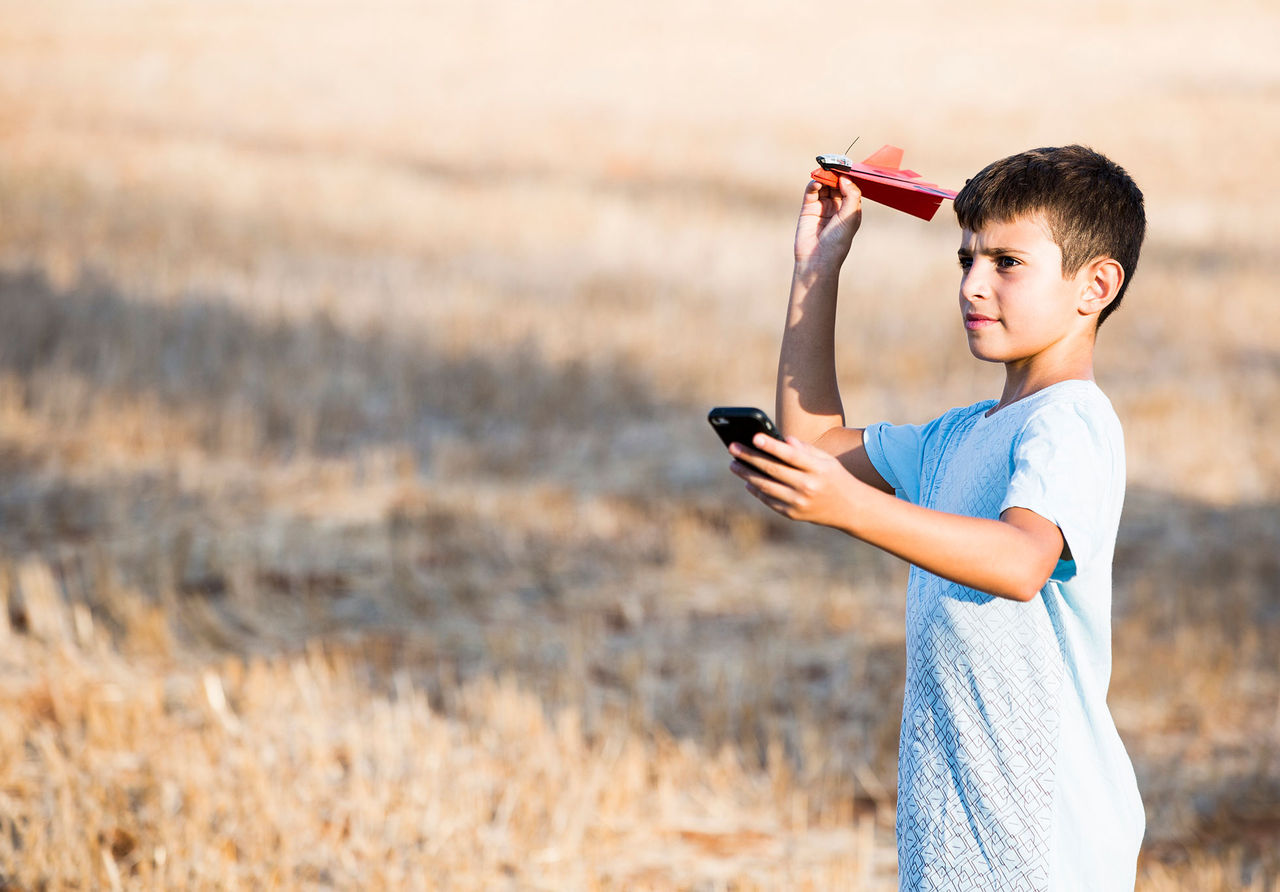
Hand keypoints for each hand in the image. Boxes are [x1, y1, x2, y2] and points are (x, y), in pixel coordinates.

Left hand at [728, 433, 865, 529]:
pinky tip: (747, 482)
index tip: (754, 437)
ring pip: (766, 487)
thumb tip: (782, 439)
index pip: (791, 455)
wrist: (851, 509)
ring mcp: (800, 503)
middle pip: (773, 470)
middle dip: (750, 457)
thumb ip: (805, 449)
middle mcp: (808, 486)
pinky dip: (756, 491)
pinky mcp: (793, 514)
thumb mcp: (826, 460)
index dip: (772, 446)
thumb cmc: (835, 477)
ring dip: (747, 475)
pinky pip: (769, 501)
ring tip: (734, 464)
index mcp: (818, 469)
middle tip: (732, 447)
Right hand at [793, 175, 862, 268]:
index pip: (850, 187)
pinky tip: (817, 182)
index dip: (848, 177)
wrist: (817, 259)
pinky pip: (811, 191)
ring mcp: (822, 206)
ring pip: (824, 185)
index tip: (847, 167)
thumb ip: (851, 195)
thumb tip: (844, 178)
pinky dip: (814, 184)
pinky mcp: (808, 208)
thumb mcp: (851, 217)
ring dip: (825, 177)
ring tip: (824, 172)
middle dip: (836, 175)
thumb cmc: (838, 242)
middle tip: (835, 165)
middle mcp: (837, 206)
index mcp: (850, 209)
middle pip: (836, 183)